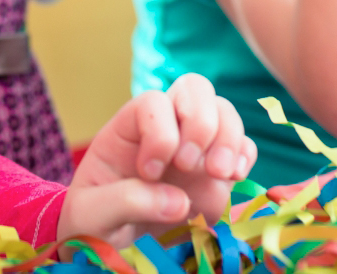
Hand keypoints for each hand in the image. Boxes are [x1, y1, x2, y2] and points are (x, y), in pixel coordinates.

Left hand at [58, 74, 255, 247]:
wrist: (114, 248)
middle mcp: (165, 128)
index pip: (152, 102)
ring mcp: (193, 148)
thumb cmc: (94, 222)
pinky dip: (245, 155)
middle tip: (189, 166)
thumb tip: (178, 202)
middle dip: (201, 122)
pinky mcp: (215, 174)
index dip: (159, 133)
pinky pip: (243, 146)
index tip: (150, 173)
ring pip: (224, 111)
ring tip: (220, 174)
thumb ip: (125, 201)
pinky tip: (236, 176)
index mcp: (127, 128)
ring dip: (229, 138)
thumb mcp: (91, 212)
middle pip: (195, 89)